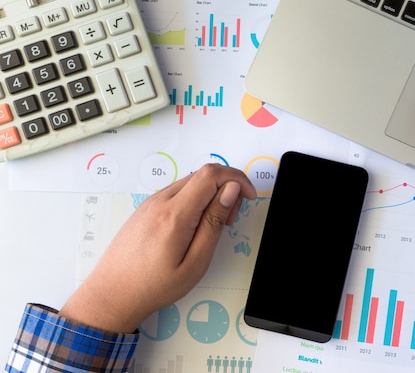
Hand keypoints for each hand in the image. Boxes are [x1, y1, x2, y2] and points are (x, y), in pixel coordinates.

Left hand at [59, 164, 256, 332]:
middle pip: (204, 174)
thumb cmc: (154, 286)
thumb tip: (230, 190)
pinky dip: (196, 199)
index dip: (237, 179)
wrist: (112, 294)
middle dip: (227, 188)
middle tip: (230, 219)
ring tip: (214, 226)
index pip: (212, 174)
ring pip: (192, 181)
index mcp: (175, 214)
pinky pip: (179, 191)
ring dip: (212, 194)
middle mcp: (161, 201)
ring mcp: (151, 202)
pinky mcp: (147, 207)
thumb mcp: (195, 262)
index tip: (249, 196)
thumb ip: (214, 222)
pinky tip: (196, 224)